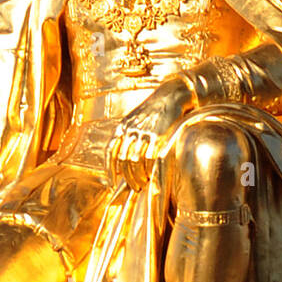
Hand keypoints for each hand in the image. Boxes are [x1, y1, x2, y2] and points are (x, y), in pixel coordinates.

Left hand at [107, 76, 193, 190]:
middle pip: (123, 160)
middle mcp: (130, 130)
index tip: (112, 182)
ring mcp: (144, 133)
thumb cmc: (154, 110)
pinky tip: (150, 175)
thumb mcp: (135, 119)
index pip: (110, 151)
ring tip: (142, 183)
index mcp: (122, 126)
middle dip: (127, 177)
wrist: (172, 95)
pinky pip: (149, 159)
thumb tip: (120, 161)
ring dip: (138, 176)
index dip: (109, 169)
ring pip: (135, 162)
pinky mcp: (158, 136)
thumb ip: (126, 137)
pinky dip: (148, 170)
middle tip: (133, 186)